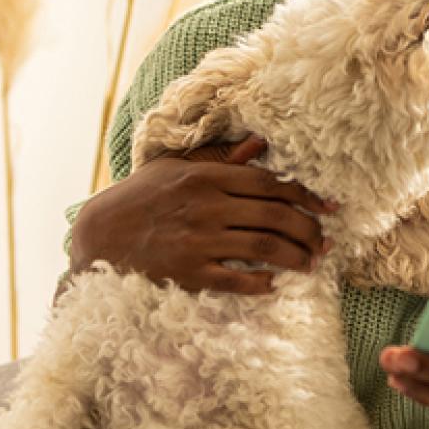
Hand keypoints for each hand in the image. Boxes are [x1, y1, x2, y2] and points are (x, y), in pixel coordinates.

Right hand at [66, 135, 336, 294]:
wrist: (99, 235)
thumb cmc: (141, 197)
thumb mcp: (177, 168)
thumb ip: (221, 158)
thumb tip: (261, 144)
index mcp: (206, 178)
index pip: (270, 184)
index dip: (306, 196)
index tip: (329, 208)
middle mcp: (206, 207)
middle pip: (274, 216)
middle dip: (309, 230)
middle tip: (326, 242)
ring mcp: (198, 241)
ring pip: (263, 249)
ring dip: (295, 257)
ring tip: (311, 263)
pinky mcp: (187, 273)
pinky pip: (235, 280)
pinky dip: (260, 283)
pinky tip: (274, 284)